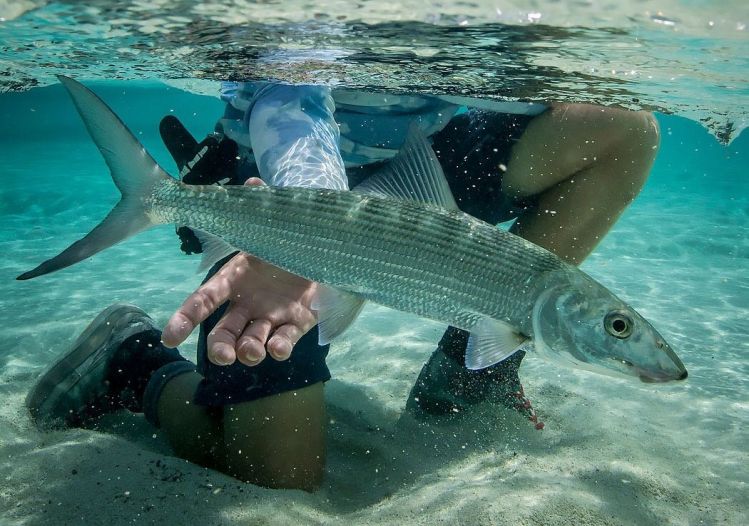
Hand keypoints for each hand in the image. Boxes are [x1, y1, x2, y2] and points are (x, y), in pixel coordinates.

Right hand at [161, 178, 318, 365]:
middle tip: (223, 355)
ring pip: (251, 342)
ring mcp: (270, 316)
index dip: (184, 319)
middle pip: (223, 332)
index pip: (202, 302)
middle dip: (220, 348)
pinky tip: (277, 349)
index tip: (168, 339)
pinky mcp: (296, 323)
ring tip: (251, 352)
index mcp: (233, 279)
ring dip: (247, 351)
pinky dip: (279, 348)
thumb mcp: (273, 220)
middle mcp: (247, 303)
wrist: (321, 246)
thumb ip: (261, 204)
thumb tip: (253, 183)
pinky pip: (284, 340)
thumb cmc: (285, 236)